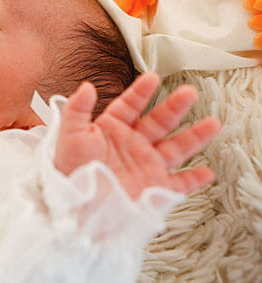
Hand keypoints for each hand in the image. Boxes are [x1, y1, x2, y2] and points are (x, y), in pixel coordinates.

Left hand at [54, 73, 220, 199]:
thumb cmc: (69, 171)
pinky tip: (207, 172)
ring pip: (175, 148)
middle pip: (158, 122)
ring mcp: (145, 166)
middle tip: (190, 92)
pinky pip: (178, 183)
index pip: (129, 106)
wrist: (76, 205)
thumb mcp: (69, 136)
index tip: (153, 77)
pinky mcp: (153, 188)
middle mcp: (131, 146)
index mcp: (111, 130)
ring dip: (194, 137)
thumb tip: (87, 86)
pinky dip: (193, 179)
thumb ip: (77, 109)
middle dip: (175, 107)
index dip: (141, 92)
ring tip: (213, 123)